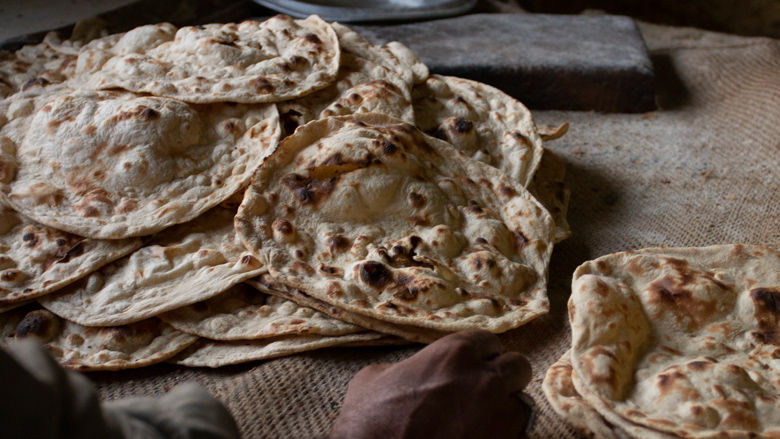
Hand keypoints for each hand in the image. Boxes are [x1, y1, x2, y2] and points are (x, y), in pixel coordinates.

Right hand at [330, 330, 532, 438]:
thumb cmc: (370, 418)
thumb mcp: (377, 376)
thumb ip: (408, 367)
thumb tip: (411, 372)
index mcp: (454, 352)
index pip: (489, 341)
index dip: (480, 355)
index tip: (473, 367)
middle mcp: (484, 379)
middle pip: (518, 367)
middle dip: (504, 379)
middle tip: (485, 393)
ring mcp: (497, 416)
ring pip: (522, 406)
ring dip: (506, 412)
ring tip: (482, 423)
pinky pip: (518, 438)